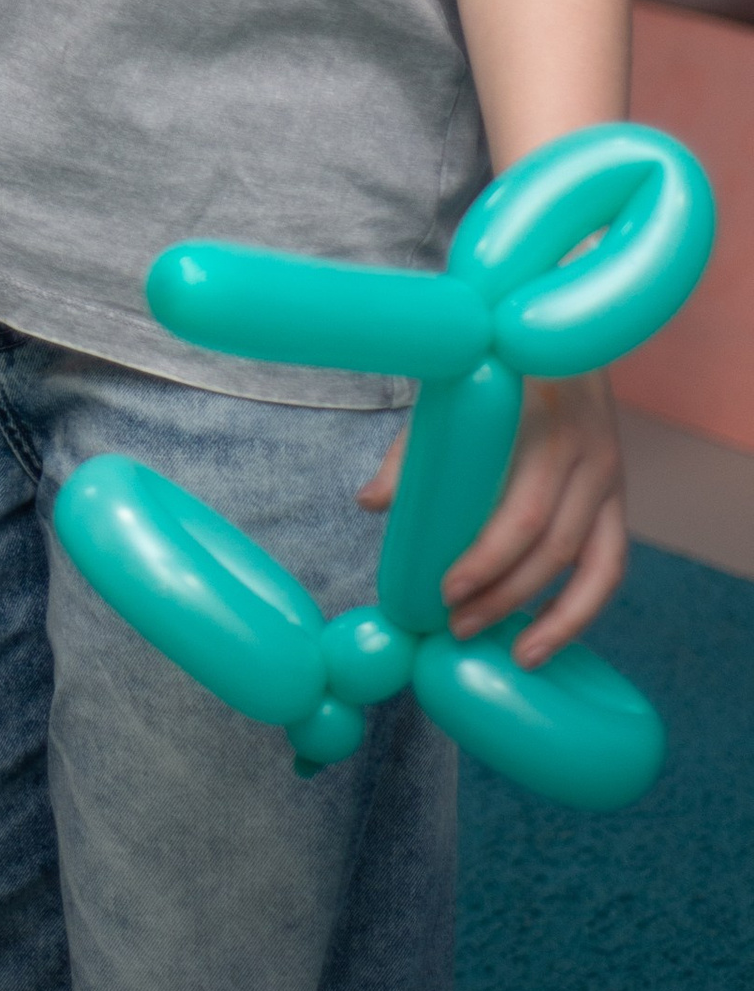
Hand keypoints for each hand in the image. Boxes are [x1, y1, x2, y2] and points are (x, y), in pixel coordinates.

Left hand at [358, 373, 625, 666]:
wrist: (558, 334)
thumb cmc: (490, 370)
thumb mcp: (450, 395)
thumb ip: (414, 451)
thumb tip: (370, 504)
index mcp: (542, 424)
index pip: (519, 512)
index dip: (486, 560)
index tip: (443, 590)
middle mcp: (588, 453)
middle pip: (549, 547)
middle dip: (502, 596)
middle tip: (455, 626)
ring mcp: (611, 477)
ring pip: (592, 566)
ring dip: (552, 619)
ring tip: (513, 656)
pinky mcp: (619, 497)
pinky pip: (610, 565)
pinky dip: (583, 607)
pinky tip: (548, 637)